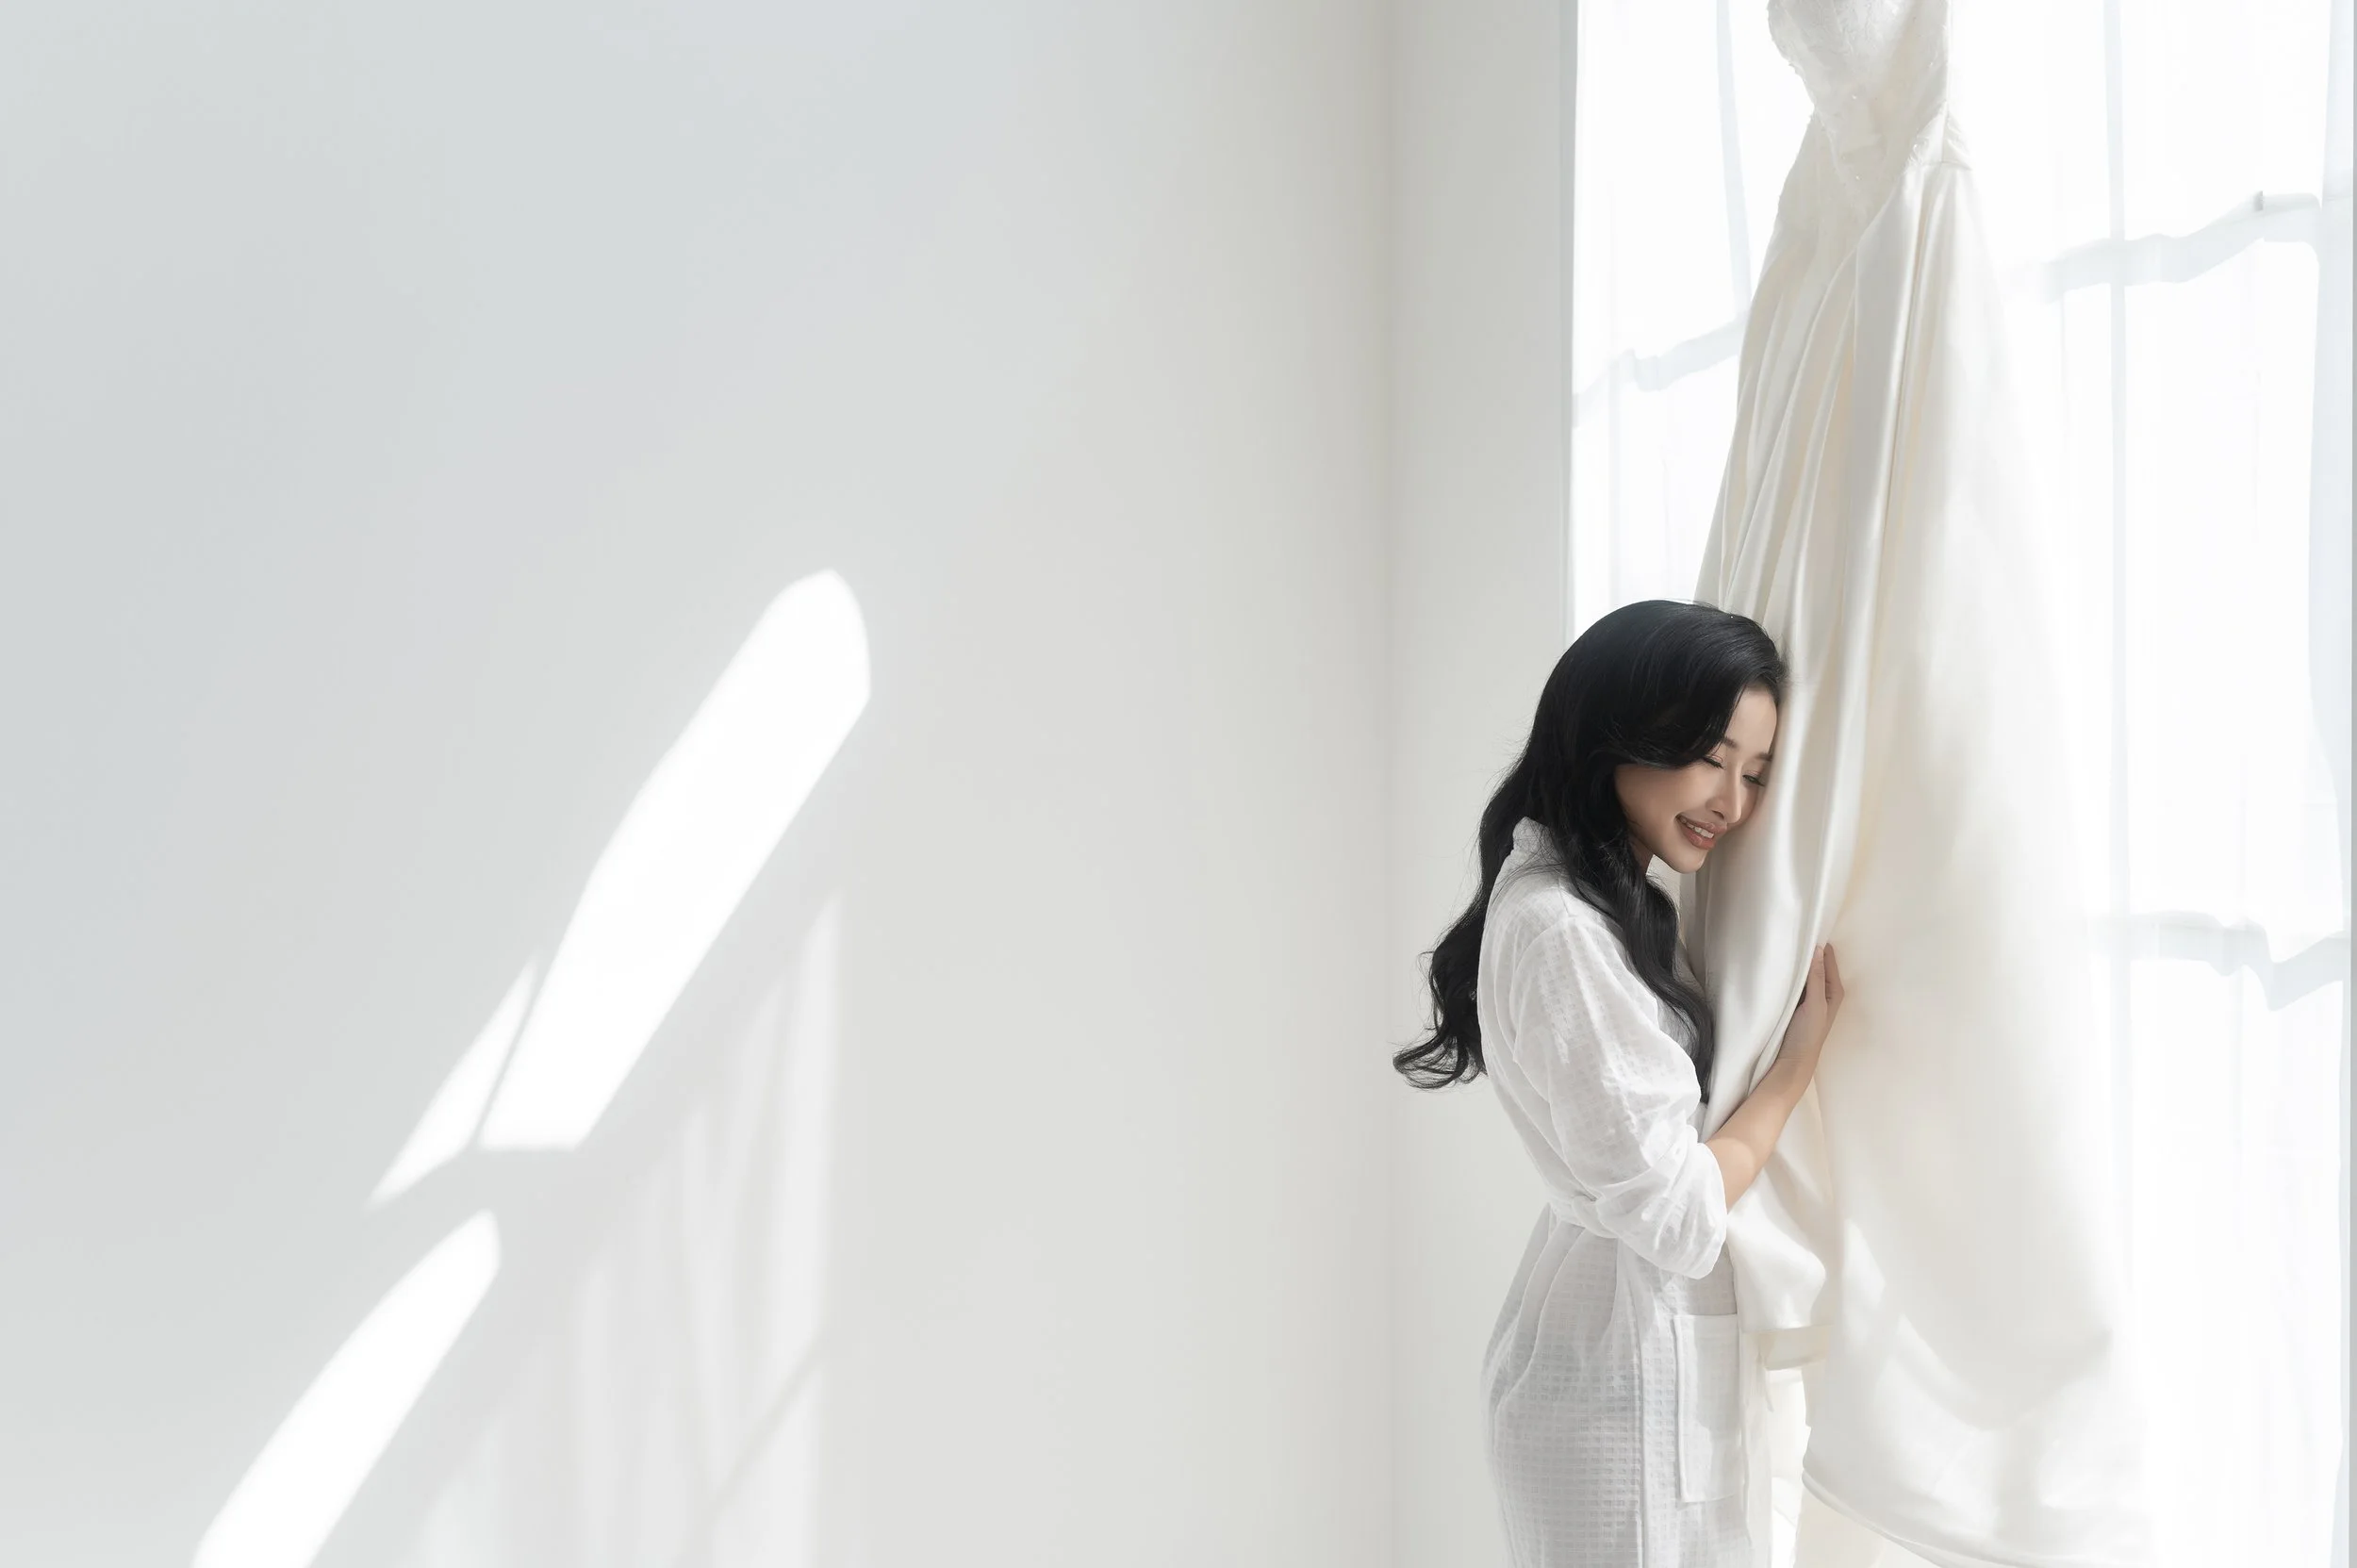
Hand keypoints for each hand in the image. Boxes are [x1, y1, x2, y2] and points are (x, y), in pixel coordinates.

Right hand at [1778, 942, 1843, 1081]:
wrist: (1793, 1060)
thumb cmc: (1809, 1033)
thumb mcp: (1815, 1004)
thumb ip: (1816, 978)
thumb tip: (1817, 948)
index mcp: (1834, 989)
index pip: (1828, 958)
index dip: (1818, 944)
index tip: (1803, 929)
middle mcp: (1823, 989)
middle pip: (1815, 962)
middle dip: (1805, 951)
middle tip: (1789, 933)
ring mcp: (1808, 995)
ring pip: (1803, 971)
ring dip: (1795, 961)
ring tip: (1782, 945)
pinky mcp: (1795, 1001)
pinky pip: (1793, 980)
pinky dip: (1788, 972)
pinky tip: (1778, 965)